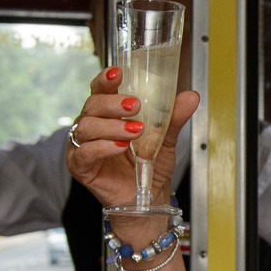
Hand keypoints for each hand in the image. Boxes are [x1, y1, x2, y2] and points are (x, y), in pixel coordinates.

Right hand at [65, 66, 197, 207]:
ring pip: (87, 126)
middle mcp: (92, 126)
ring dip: (112, 126)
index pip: (101, 90)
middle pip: (92, 104)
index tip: (118, 73)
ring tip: (135, 131)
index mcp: (107, 113)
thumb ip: (174, 117)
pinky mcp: (80, 165)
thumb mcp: (165, 138)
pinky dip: (103, 147)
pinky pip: (85, 152)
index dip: (106, 79)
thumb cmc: (149, 166)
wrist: (147, 197)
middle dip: (113, 103)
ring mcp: (82, 145)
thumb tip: (191, 96)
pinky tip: (120, 146)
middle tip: (136, 106)